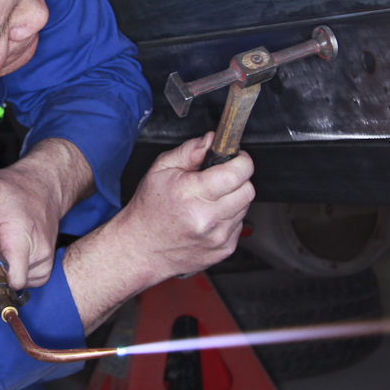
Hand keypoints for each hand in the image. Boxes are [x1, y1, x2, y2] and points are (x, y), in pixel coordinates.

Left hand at [0, 138, 92, 289]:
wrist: (43, 186)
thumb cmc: (14, 188)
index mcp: (22, 238)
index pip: (10, 280)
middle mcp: (38, 255)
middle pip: (5, 285)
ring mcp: (44, 263)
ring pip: (11, 285)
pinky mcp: (43, 268)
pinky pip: (19, 281)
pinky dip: (4, 273)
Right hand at [112, 132, 254, 281]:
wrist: (142, 249)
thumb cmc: (149, 210)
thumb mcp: (160, 169)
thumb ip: (189, 151)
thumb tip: (211, 140)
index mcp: (191, 194)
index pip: (236, 174)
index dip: (242, 162)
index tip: (237, 158)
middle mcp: (207, 218)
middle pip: (247, 191)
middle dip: (239, 179)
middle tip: (221, 178)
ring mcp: (217, 237)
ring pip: (244, 207)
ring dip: (233, 199)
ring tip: (210, 200)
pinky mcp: (223, 250)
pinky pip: (238, 225)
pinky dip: (228, 218)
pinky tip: (209, 217)